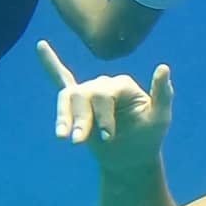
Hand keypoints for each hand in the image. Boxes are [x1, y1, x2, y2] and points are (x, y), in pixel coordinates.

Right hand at [37, 40, 173, 170]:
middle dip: (82, 120)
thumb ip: (163, 93)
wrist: (131, 158)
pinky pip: (62, 79)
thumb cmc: (148, 137)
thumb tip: (164, 67)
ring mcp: (90, 93)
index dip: (102, 116)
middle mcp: (105, 84)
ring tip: (62, 137)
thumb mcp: (160, 118)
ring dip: (64, 117)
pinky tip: (41, 46)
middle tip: (79, 143)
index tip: (107, 137)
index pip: (104, 94)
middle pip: (83, 95)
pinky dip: (51, 64)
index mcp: (123, 84)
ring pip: (68, 97)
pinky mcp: (78, 104)